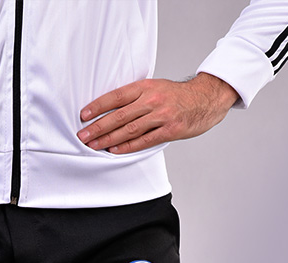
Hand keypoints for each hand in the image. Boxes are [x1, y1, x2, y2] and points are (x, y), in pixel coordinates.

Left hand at [77, 73, 239, 154]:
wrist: (205, 99)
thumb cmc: (176, 96)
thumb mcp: (155, 87)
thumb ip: (135, 96)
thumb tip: (110, 109)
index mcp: (146, 86)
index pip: (116, 96)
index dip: (98, 106)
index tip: (84, 116)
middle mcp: (152, 100)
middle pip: (119, 115)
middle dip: (98, 127)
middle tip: (83, 135)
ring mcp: (161, 115)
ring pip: (129, 129)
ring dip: (108, 139)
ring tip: (94, 145)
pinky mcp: (169, 130)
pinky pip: (144, 141)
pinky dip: (127, 146)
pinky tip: (114, 150)